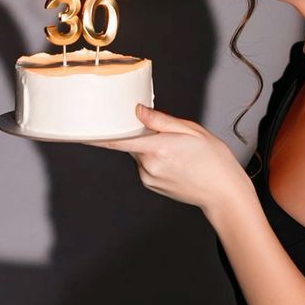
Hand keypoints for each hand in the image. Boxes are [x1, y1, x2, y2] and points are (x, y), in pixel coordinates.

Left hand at [83, 105, 247, 212]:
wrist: (223, 193)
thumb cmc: (213, 159)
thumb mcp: (191, 130)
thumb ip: (161, 121)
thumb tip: (138, 111)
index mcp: (157, 148)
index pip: (118, 140)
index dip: (97, 136)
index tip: (80, 131)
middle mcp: (148, 165)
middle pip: (131, 143)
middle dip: (142, 134)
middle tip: (167, 132)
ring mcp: (148, 177)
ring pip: (138, 154)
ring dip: (149, 147)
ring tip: (178, 150)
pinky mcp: (151, 184)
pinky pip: (144, 165)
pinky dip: (153, 158)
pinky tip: (175, 161)